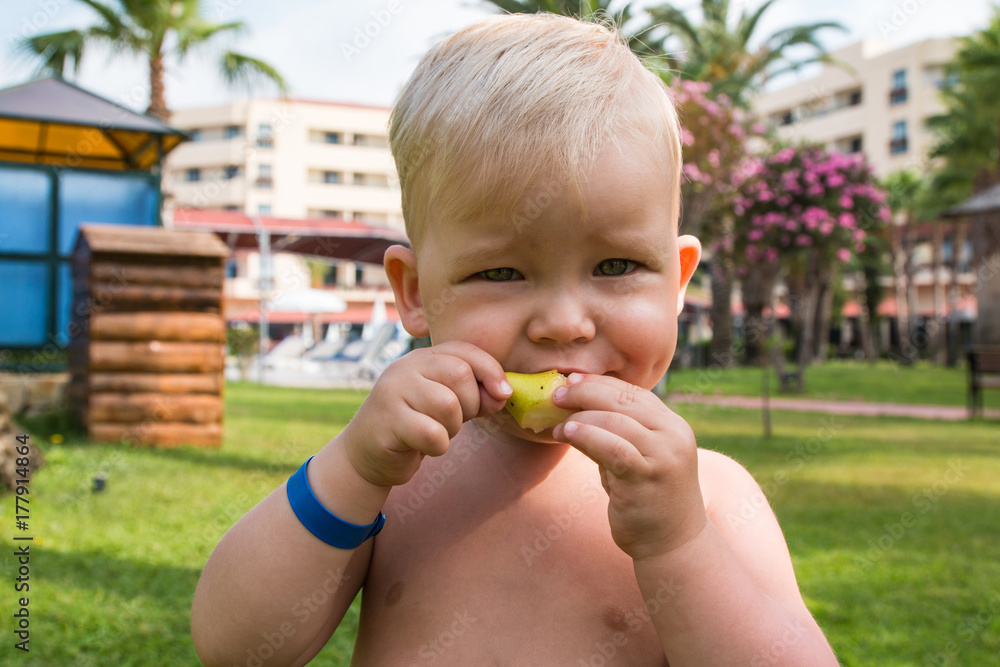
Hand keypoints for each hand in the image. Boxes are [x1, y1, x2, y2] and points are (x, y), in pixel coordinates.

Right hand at [339, 341, 510, 488]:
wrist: (366, 455)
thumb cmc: (415, 426)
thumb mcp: (448, 404)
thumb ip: (475, 393)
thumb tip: (503, 392)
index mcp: (423, 358)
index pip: (465, 350)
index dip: (491, 371)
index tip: (502, 394)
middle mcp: (405, 367)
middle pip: (460, 374)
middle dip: (470, 404)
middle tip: (455, 421)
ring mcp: (392, 391)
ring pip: (448, 405)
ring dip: (452, 427)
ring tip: (436, 431)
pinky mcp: (387, 421)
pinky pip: (432, 433)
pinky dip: (438, 446)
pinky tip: (424, 446)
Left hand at [552, 374, 706, 560]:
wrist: (673, 543)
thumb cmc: (647, 498)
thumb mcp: (636, 457)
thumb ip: (617, 433)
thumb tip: (575, 408)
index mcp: (672, 425)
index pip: (634, 392)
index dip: (600, 383)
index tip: (572, 380)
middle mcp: (673, 435)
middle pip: (624, 400)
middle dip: (586, 393)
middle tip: (557, 395)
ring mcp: (663, 456)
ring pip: (615, 421)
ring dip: (580, 418)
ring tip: (558, 427)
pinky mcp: (648, 477)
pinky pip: (612, 448)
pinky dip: (587, 436)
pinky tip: (567, 434)